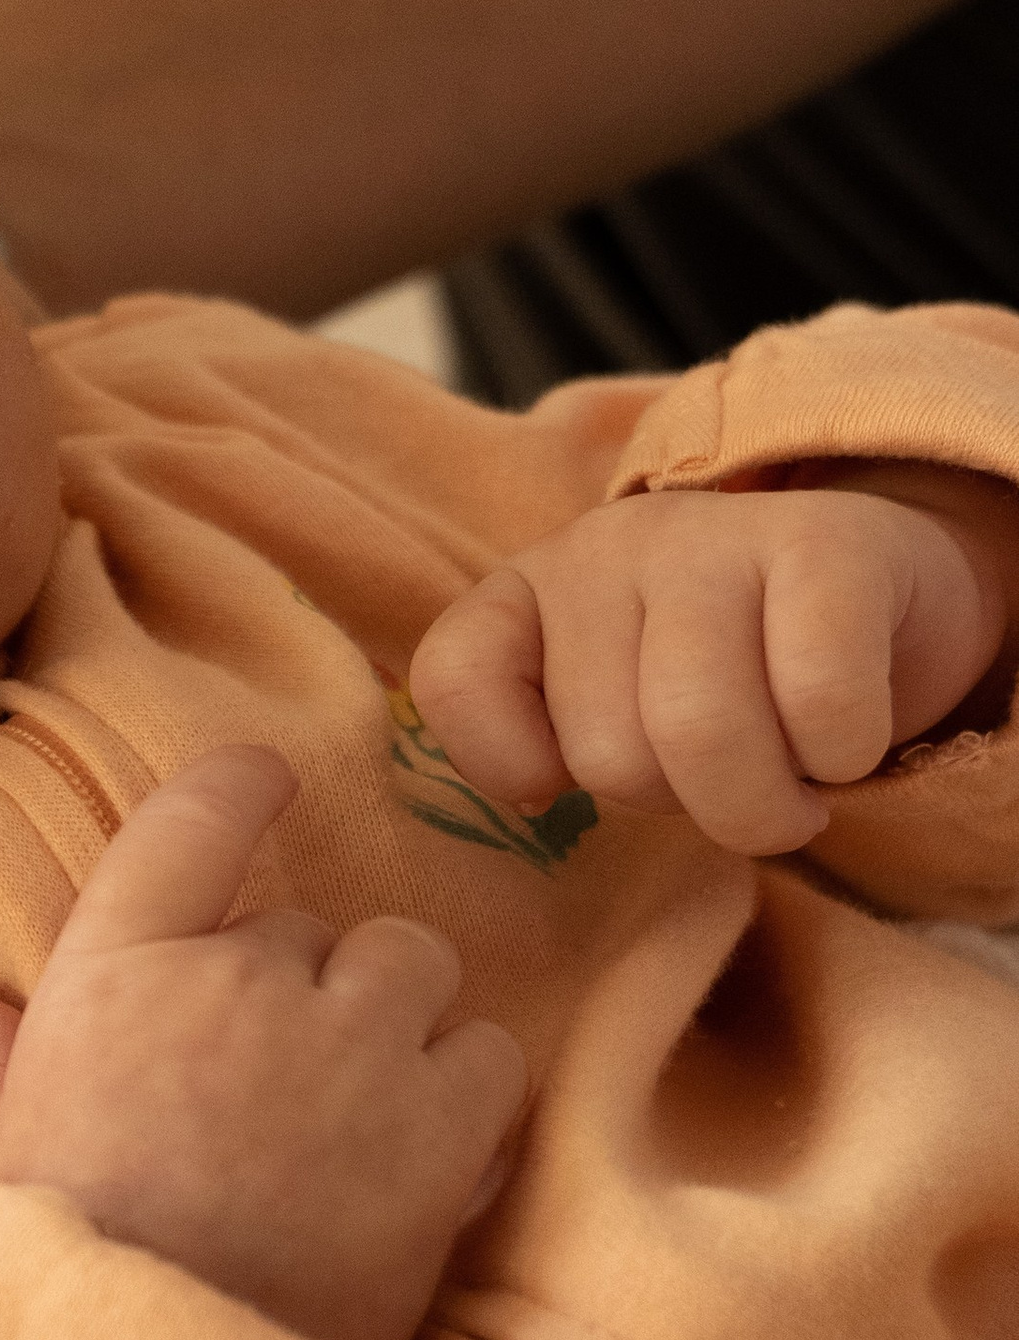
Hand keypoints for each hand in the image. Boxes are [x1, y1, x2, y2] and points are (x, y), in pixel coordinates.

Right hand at [0, 742, 526, 1339]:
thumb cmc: (67, 1258)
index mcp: (118, 972)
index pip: (193, 823)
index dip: (241, 789)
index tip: (265, 780)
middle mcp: (239, 982)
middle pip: (309, 927)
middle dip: (301, 993)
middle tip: (268, 1094)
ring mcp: (346, 1046)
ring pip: (413, 968)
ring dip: (396, 1025)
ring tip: (357, 1114)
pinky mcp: (439, 1125)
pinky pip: (487, 1054)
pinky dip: (466, 1099)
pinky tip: (418, 1162)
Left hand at [408, 476, 1017, 858]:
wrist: (886, 589)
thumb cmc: (732, 678)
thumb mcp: (615, 706)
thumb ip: (550, 744)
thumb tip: (537, 798)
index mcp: (532, 587)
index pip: (453, 681)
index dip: (516, 766)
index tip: (578, 778)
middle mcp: (605, 546)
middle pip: (607, 754)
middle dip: (683, 805)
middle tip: (730, 777)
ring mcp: (711, 534)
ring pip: (702, 735)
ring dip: (765, 804)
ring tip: (791, 780)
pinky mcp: (826, 543)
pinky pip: (817, 701)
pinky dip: (842, 755)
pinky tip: (844, 740)